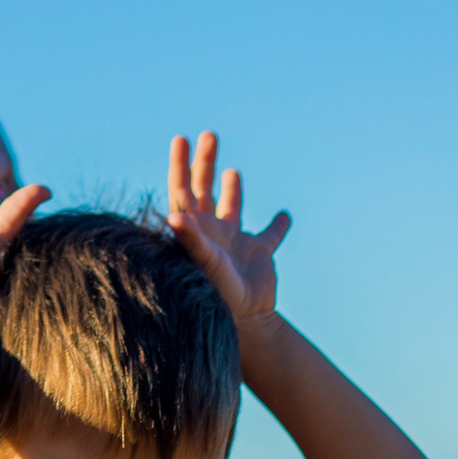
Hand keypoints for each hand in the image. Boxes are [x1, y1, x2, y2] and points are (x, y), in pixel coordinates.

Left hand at [166, 130, 291, 325]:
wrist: (245, 323)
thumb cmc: (218, 293)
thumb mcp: (204, 263)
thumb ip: (191, 239)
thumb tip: (173, 215)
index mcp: (195, 228)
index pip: (182, 189)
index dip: (180, 164)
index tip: (180, 139)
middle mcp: (211, 231)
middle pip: (204, 189)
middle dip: (204, 162)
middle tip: (209, 135)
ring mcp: (234, 242)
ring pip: (231, 207)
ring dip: (233, 189)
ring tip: (232, 171)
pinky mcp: (258, 254)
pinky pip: (270, 236)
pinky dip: (278, 226)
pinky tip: (284, 216)